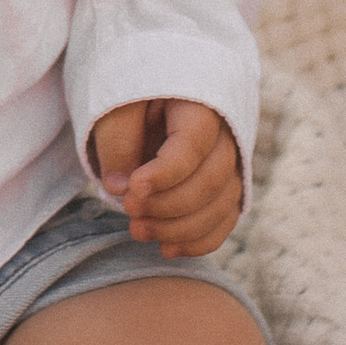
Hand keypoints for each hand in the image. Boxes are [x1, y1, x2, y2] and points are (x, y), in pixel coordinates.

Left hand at [89, 98, 240, 256]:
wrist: (149, 95)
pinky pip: (225, 219)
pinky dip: (200, 240)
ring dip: (180, 228)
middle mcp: (224, 133)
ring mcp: (230, 162)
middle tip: (129, 210)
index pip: (192, 145)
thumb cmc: (131, 96)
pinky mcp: (224, 186)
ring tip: (138, 231)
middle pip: (211, 179)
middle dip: (168, 205)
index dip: (164, 174)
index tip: (132, 188)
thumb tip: (120, 188)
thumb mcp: (115, 104)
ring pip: (222, 204)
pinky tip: (168, 249)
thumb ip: (117, 140)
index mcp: (199, 104)